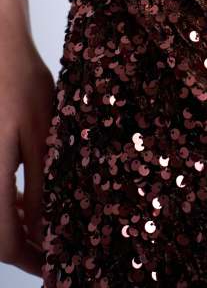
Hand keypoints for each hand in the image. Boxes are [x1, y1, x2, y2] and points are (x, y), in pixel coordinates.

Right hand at [0, 20, 54, 276]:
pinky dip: (5, 206)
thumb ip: (41, 182)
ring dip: (15, 227)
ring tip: (47, 227)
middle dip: (25, 247)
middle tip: (55, 249)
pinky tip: (25, 200)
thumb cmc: (19, 82)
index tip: (55, 269)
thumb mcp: (41, 132)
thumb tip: (45, 228)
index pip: (5, 241)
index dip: (32, 260)